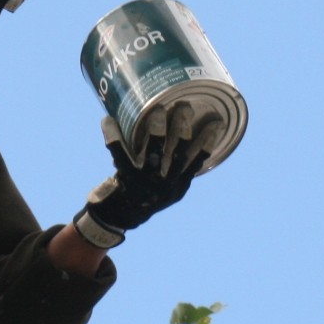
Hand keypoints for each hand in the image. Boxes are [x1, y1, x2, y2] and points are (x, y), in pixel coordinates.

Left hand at [72, 110, 220, 247]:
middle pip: (178, 152)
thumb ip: (179, 168)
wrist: (120, 217)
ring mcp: (144, 181)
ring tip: (158, 109)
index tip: (216, 121)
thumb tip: (194, 133)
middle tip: (184, 106)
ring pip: (154, 151)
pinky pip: (119, 153)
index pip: (196, 161)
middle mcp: (164, 184)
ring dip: (157, 128)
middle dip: (182, 127)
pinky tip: (107, 120)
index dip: (207, 141)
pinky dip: (113, 136)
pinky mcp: (124, 178)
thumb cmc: (148, 195)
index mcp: (178, 186)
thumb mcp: (169, 188)